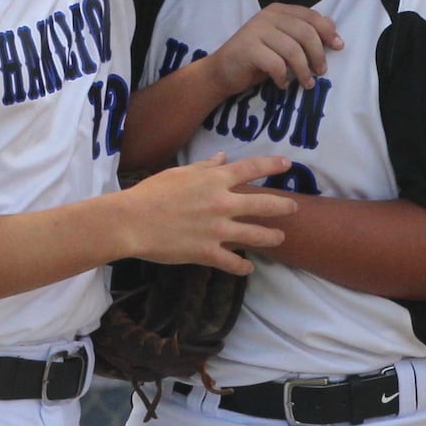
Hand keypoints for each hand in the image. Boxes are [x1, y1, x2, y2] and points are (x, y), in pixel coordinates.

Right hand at [127, 153, 296, 273]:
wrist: (131, 221)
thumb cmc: (152, 193)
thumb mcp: (180, 173)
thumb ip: (205, 167)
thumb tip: (223, 158)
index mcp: (214, 181)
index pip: (251, 168)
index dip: (272, 165)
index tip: (287, 164)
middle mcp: (221, 204)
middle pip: (262, 204)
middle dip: (282, 206)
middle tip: (294, 207)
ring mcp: (216, 230)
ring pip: (255, 235)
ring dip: (271, 237)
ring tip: (280, 238)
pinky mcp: (207, 252)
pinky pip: (232, 262)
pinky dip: (242, 267)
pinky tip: (248, 268)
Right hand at [209, 3, 342, 93]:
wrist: (222, 71)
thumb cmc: (257, 58)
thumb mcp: (283, 42)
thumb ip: (303, 32)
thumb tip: (333, 25)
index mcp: (278, 10)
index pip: (311, 16)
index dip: (328, 31)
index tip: (338, 47)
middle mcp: (267, 16)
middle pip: (306, 33)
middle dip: (318, 54)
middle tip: (321, 72)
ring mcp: (256, 31)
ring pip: (293, 50)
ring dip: (304, 71)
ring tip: (306, 83)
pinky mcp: (247, 49)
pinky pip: (276, 65)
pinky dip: (283, 78)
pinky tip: (282, 84)